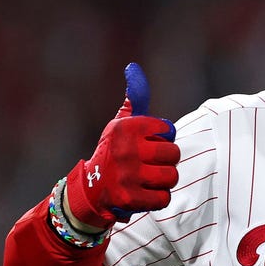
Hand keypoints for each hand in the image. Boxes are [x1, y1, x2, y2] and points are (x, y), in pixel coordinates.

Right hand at [64, 63, 179, 230]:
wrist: (91, 190)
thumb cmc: (114, 152)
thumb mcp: (121, 124)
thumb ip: (135, 98)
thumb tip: (133, 67)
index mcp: (125, 127)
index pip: (168, 130)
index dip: (162, 138)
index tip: (147, 143)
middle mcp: (125, 149)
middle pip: (173, 154)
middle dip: (166, 160)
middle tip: (151, 163)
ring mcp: (127, 175)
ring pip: (172, 176)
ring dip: (164, 180)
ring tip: (148, 178)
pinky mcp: (130, 198)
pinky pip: (165, 198)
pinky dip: (159, 198)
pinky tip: (145, 193)